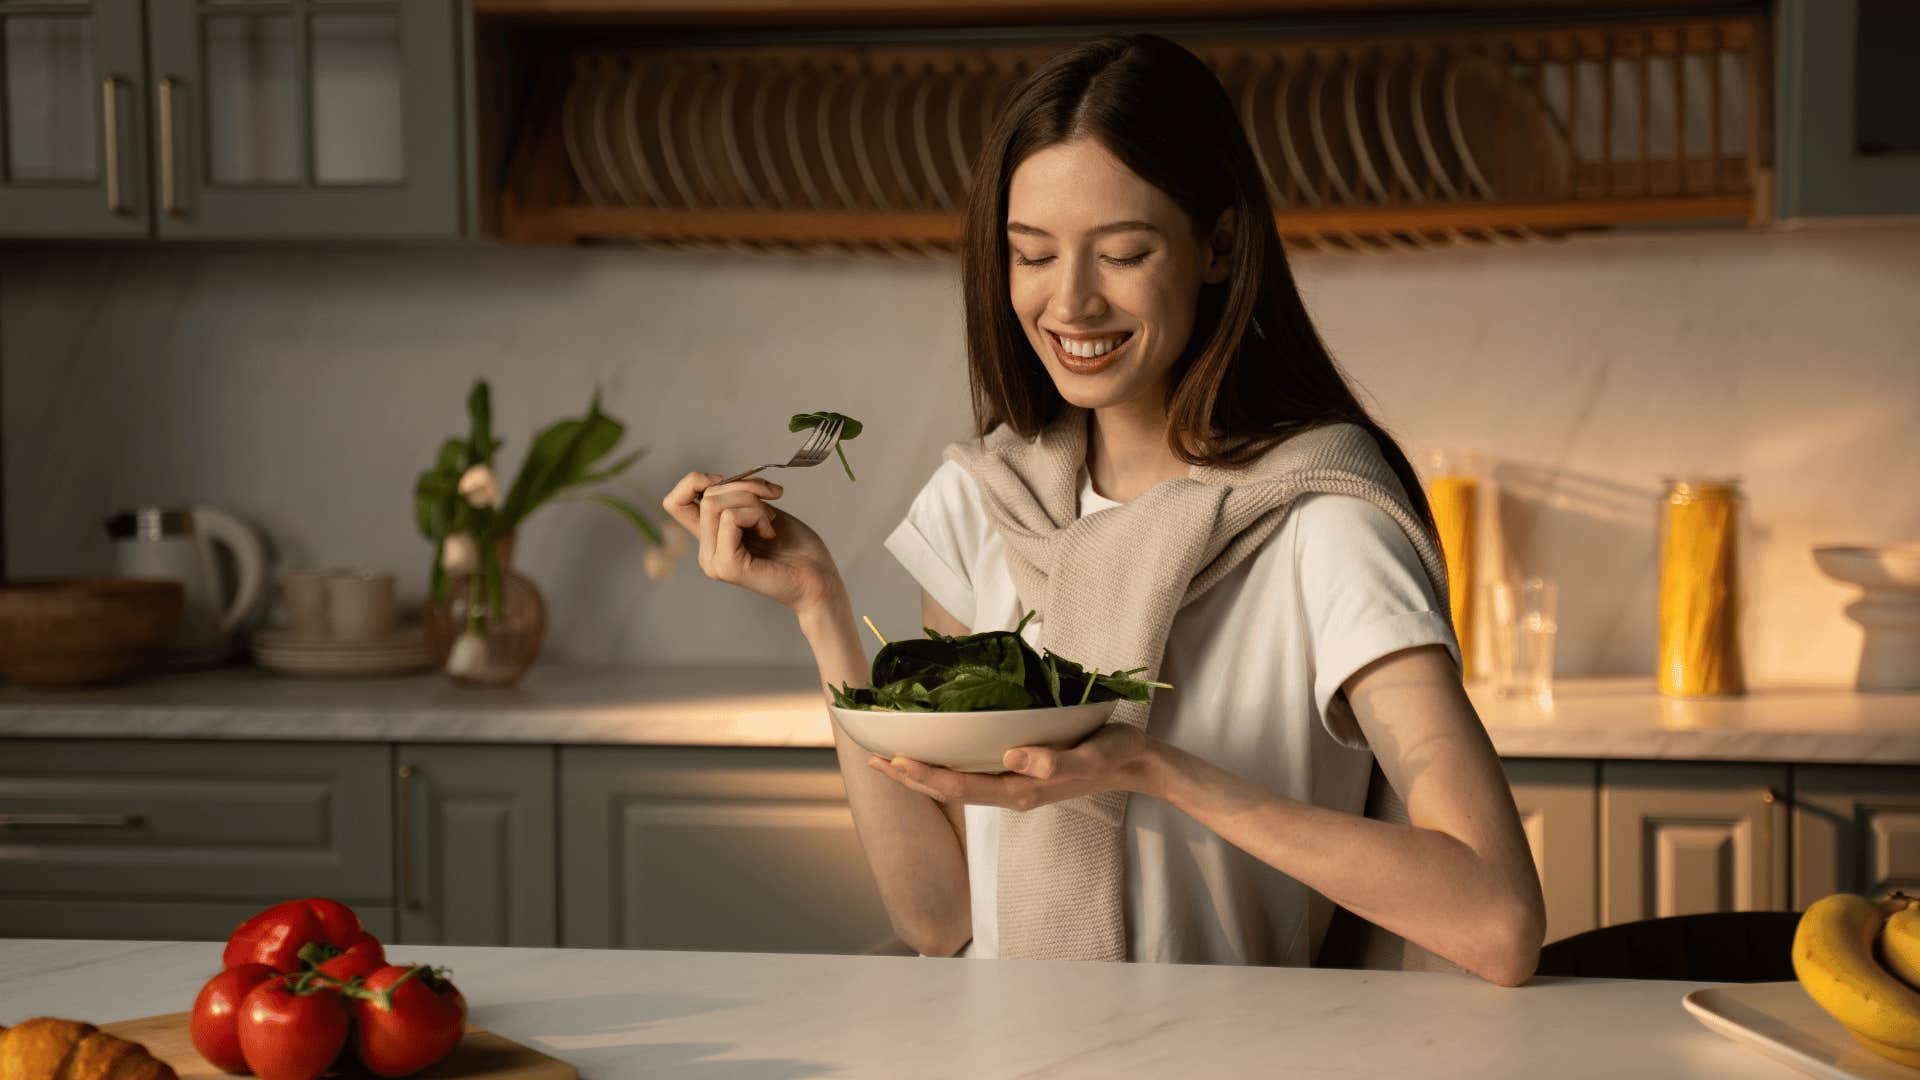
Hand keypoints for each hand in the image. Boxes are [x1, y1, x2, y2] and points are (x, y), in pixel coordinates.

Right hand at [662, 472, 842, 613]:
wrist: (820, 579)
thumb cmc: (796, 546)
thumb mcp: (760, 510)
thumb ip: (735, 497)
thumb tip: (717, 480)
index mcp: (710, 539)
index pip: (674, 502)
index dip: (695, 481)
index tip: (728, 481)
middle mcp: (707, 553)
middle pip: (706, 495)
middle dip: (744, 487)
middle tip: (771, 503)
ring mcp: (714, 562)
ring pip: (715, 504)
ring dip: (753, 502)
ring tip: (771, 523)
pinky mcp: (728, 567)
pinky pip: (730, 518)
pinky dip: (756, 516)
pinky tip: (770, 534)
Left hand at [866, 724, 1159, 808]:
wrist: (1135, 764)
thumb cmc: (1112, 753)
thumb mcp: (1089, 754)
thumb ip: (1053, 759)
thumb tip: (1012, 755)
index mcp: (1020, 790)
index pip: (960, 787)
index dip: (924, 775)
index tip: (893, 759)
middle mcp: (1010, 791)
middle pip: (948, 789)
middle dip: (909, 776)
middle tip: (871, 759)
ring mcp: (1014, 785)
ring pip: (956, 783)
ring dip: (921, 772)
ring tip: (889, 758)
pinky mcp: (1020, 774)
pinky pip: (972, 774)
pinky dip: (945, 765)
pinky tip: (935, 753)